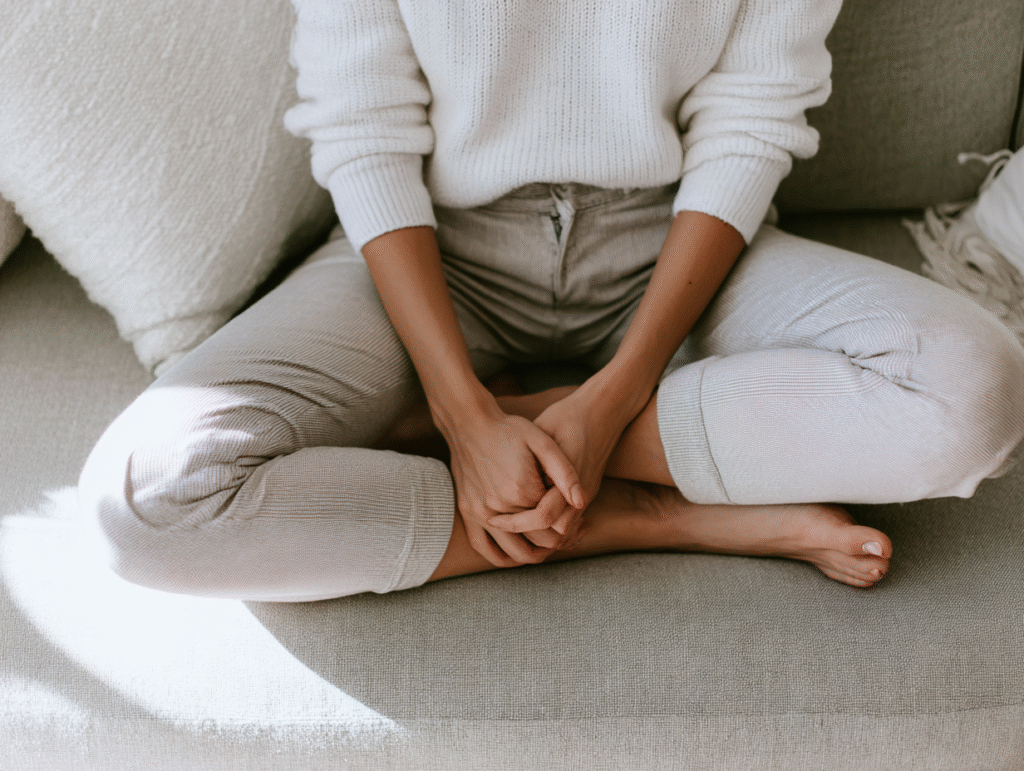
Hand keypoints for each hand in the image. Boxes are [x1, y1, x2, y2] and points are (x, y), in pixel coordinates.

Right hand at [440, 400, 584, 566]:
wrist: (470, 423)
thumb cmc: (509, 430)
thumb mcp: (542, 442)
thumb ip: (564, 473)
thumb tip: (581, 501)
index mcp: (522, 491)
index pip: (554, 523)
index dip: (572, 526)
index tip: (582, 521)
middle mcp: (499, 507)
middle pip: (537, 541)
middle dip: (559, 543)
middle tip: (573, 537)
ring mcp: (480, 512)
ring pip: (514, 552)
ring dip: (535, 554)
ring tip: (550, 545)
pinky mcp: (467, 512)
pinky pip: (484, 548)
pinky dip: (504, 558)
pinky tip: (519, 552)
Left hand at [485, 384, 628, 537]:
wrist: (603, 412)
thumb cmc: (568, 417)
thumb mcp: (542, 433)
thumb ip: (528, 461)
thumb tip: (504, 484)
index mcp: (569, 480)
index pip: (542, 516)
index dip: (515, 522)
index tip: (492, 518)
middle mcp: (580, 495)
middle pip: (553, 534)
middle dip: (527, 535)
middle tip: (498, 526)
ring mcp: (586, 497)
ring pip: (563, 533)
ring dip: (540, 535)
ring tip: (510, 527)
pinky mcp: (587, 495)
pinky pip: (570, 524)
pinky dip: (551, 528)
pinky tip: (529, 520)